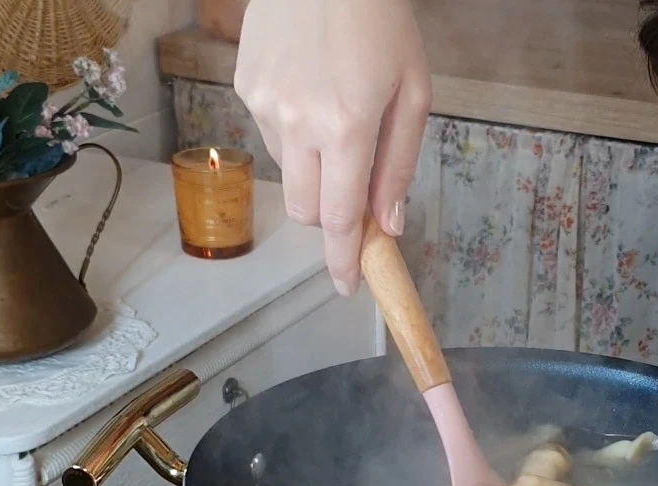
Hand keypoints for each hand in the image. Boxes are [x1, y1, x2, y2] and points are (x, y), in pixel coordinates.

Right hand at [234, 0, 430, 294]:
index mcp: (345, 126)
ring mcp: (264, 104)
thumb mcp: (413, 94)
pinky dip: (294, 136)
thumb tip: (389, 226)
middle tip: (354, 189)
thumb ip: (398, 166)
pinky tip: (309, 93)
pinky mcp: (244, 86)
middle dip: (331, 217)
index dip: (344, 260)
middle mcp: (297, 122)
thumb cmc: (382, 22)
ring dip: (313, 171)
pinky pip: (270, 137)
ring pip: (288, 175)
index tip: (346, 287)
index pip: (341, 219)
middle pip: (306, 211)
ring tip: (334, 117)